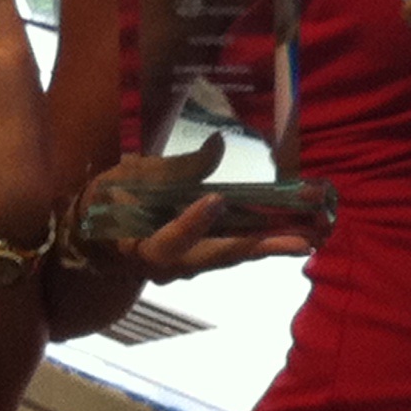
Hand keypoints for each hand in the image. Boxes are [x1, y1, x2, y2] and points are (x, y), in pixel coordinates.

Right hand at [73, 139, 322, 284]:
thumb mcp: (129, 178)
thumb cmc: (108, 201)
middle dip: (262, 246)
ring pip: (235, 255)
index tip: (215, 200)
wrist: (95, 237)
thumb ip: (173, 170)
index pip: (167, 242)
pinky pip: (238, 249)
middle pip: (217, 256)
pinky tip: (300, 233)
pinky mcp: (204, 255)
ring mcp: (191, 263)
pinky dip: (267, 240)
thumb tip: (218, 146)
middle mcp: (171, 264)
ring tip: (315, 234)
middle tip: (303, 240)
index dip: (190, 223)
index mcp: (140, 246)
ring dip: (274, 245)